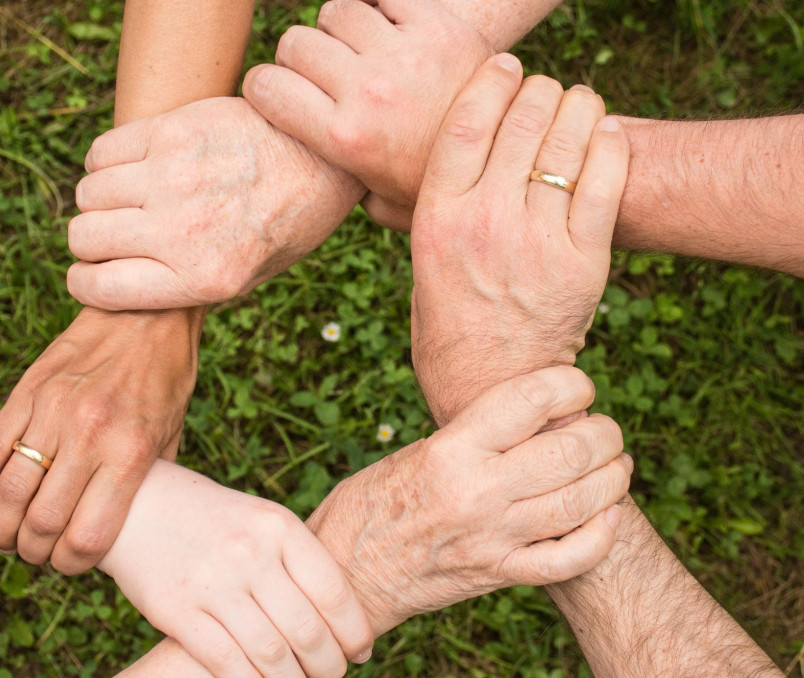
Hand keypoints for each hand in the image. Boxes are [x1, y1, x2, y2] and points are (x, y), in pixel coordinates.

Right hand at [0, 306, 202, 573]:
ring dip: (0, 529)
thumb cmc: (166, 378)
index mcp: (131, 452)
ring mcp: (53, 411)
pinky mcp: (27, 391)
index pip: (87, 536)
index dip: (72, 565)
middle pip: (41, 522)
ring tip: (6, 538)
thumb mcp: (172, 434)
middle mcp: (90, 434)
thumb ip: (148, 482)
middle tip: (36, 553)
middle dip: (33, 552)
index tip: (70, 564)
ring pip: (8, 492)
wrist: (146, 312)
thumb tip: (129, 528)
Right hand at [66, 97, 363, 310]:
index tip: (91, 274)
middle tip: (115, 235)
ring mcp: (174, 177)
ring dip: (100, 200)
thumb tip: (119, 286)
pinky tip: (134, 168)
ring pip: (88, 194)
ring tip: (129, 199)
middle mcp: (183, 231)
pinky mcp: (172, 131)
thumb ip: (185, 287)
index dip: (86, 283)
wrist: (322, 158)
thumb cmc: (285, 224)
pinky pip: (102, 152)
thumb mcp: (248, 278)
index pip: (99, 288)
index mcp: (203, 278)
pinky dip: (105, 163)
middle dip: (91, 242)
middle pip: (84, 238)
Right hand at [99, 461, 373, 677]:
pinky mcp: (177, 611)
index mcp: (278, 526)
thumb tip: (342, 616)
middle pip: (307, 630)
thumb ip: (297, 560)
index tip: (360, 650)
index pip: (333, 591)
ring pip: (272, 655)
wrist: (138, 505)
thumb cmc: (214, 519)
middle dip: (328, 665)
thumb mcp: (261, 520)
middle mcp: (249, 553)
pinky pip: (227, 663)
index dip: (354, 630)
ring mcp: (212, 583)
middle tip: (333, 674)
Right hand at [243, 0, 491, 230]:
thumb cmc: (437, 185)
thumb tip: (308, 178)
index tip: (278, 93)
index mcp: (345, 139)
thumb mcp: (380, 203)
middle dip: (301, 58)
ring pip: (336, 12)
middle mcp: (368, 92)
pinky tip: (390, 29)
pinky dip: (381, 6)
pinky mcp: (438, 25)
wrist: (512, 158)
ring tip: (361, 52)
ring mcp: (403, 55)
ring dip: (342, 29)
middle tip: (325, 75)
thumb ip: (339, 187)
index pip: (265, 86)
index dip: (264, 87)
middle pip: (297, 43)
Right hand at [307, 367, 630, 634]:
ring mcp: (492, 537)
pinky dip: (601, 536)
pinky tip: (608, 516)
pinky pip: (569, 559)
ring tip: (616, 465)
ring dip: (613, 478)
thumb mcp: (416, 452)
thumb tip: (535, 417)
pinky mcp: (498, 575)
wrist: (346, 573)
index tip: (578, 386)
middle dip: (604, 433)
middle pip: (570, 450)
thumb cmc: (372, 502)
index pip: (531, 399)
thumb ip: (473, 437)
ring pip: (581, 502)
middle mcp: (476, 491)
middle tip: (605, 430)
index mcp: (450, 449)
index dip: (571, 384)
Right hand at [410, 55, 629, 424]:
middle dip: (539, 91)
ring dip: (578, 107)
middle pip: (521, 121)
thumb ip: (426, 212)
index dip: (490, 81)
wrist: (491, 388)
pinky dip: (610, 145)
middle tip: (546, 90)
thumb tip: (425, 165)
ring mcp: (537, 240)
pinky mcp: (583, 261)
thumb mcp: (420, 264)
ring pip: (567, 141)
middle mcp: (485, 222)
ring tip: (579, 103)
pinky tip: (606, 134)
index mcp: (437, 219)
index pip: (465, 122)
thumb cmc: (449, 326)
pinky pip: (606, 180)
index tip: (505, 66)